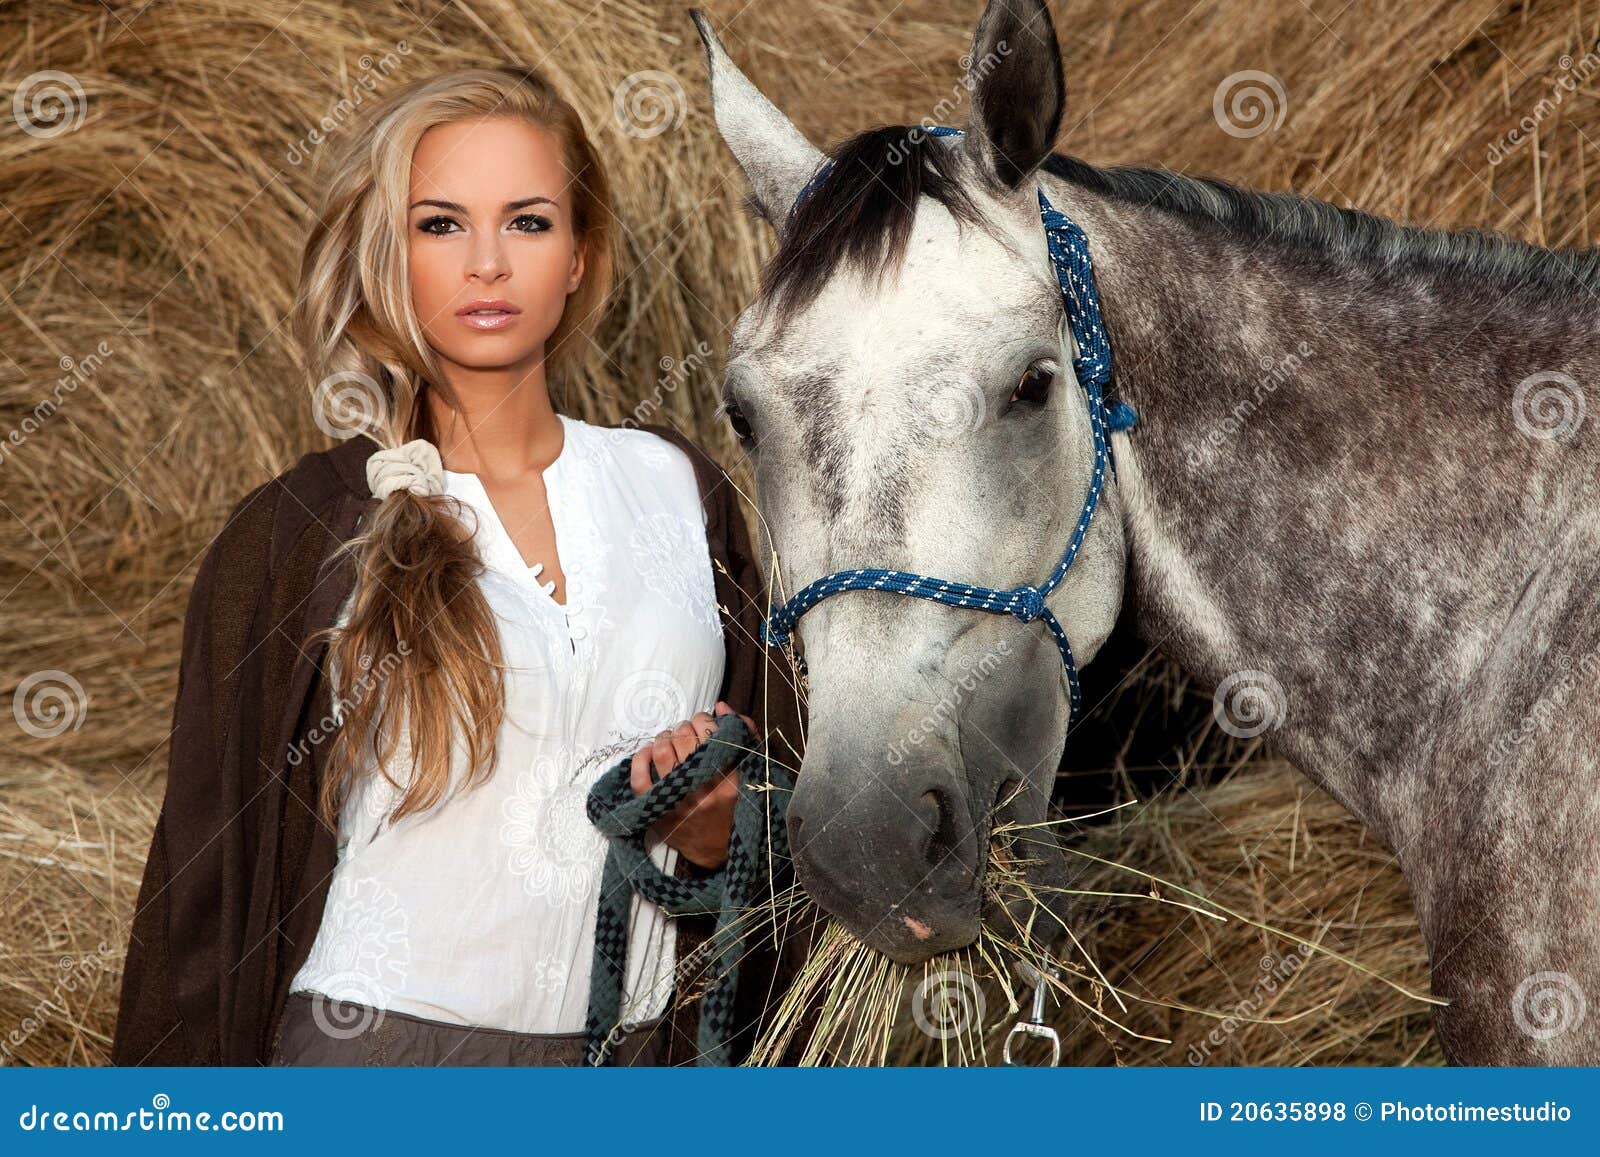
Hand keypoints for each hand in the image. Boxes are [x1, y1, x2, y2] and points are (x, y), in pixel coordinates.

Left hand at [630, 701, 760, 869]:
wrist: (715, 851)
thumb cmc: (734, 808)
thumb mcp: (750, 774)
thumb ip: (744, 737)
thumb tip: (722, 707)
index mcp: (730, 782)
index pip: (712, 734)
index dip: (705, 720)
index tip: (705, 724)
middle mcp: (703, 791)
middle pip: (685, 739)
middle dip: (684, 727)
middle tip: (686, 733)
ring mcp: (677, 801)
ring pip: (662, 751)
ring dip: (664, 737)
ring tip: (669, 740)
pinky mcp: (657, 811)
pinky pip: (639, 778)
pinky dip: (640, 758)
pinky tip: (648, 752)